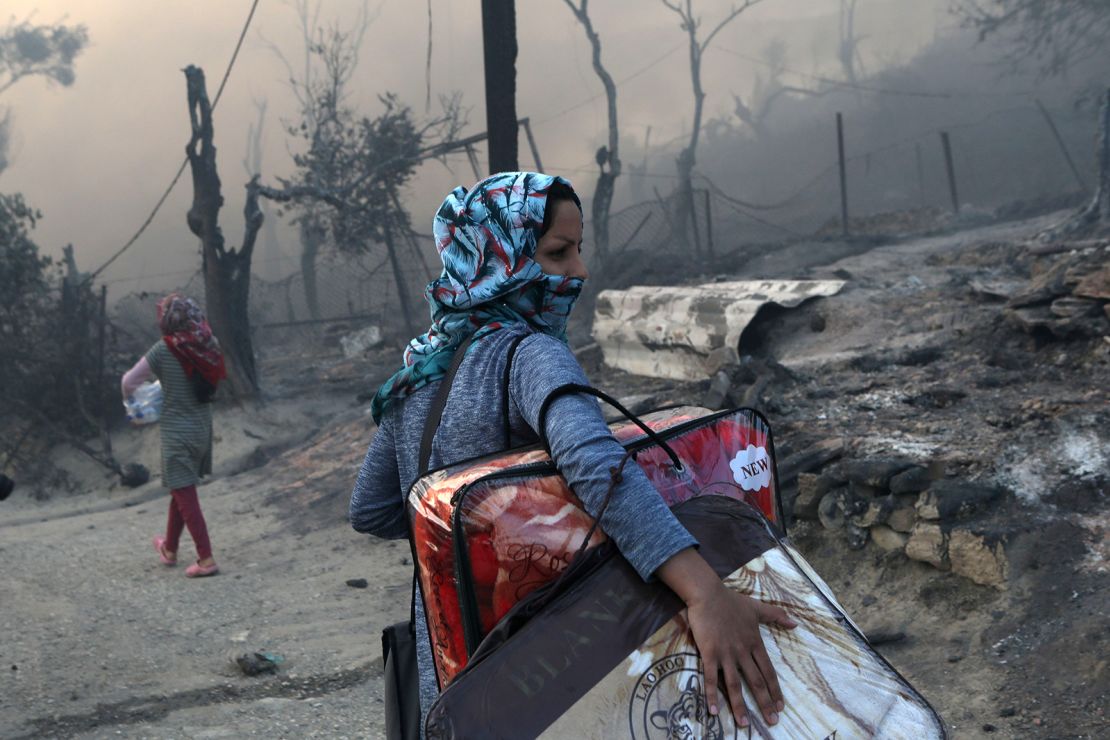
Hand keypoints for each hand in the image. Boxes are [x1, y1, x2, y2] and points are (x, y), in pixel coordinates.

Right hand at [685, 583, 795, 727]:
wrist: (707, 594)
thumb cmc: (731, 601)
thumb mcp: (756, 608)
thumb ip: (776, 616)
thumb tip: (795, 624)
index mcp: (754, 643)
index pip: (768, 671)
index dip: (775, 690)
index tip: (781, 706)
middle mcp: (742, 651)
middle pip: (755, 682)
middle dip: (764, 703)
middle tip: (772, 721)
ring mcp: (726, 654)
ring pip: (734, 684)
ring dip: (739, 705)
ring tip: (744, 724)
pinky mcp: (709, 653)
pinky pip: (710, 678)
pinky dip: (712, 695)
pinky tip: (713, 711)